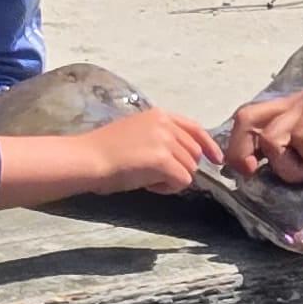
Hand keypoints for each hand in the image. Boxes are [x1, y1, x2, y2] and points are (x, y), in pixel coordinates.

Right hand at [80, 106, 220, 196]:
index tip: (216, 159)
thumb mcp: (135, 132)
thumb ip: (159, 137)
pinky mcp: (163, 160)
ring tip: (146, 179)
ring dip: (172, 179)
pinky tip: (148, 185)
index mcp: (159, 115)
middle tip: (156, 176)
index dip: (209, 145)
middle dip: (182, 168)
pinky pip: (182, 181)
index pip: (195, 128)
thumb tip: (179, 155)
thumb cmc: (103, 151)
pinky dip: (168, 188)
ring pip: (189, 169)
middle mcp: (166, 124)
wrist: (87, 159)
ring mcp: (166, 141)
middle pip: (194, 153)